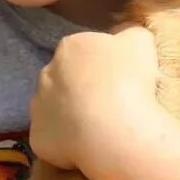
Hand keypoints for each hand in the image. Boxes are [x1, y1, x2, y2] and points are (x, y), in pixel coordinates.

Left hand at [29, 26, 158, 172]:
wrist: (114, 131)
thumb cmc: (129, 81)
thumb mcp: (141, 42)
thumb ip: (130, 32)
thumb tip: (125, 34)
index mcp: (69, 48)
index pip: (81, 51)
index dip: (99, 65)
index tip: (117, 79)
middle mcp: (46, 74)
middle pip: (64, 78)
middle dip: (81, 88)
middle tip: (109, 104)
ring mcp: (38, 107)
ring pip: (54, 108)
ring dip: (70, 115)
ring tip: (98, 128)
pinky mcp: (38, 138)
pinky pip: (52, 138)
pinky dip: (66, 142)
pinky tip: (87, 147)